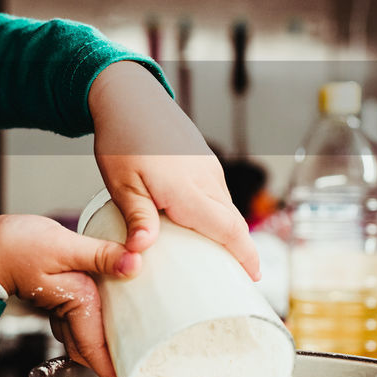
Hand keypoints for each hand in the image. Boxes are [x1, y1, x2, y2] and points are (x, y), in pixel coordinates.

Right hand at [0, 214, 131, 376]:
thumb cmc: (12, 247)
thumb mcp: (61, 245)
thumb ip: (99, 254)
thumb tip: (134, 262)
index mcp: (77, 300)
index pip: (97, 349)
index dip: (115, 370)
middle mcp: (70, 308)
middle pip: (93, 348)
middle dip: (113, 362)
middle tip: (140, 369)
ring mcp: (61, 304)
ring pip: (85, 335)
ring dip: (103, 344)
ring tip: (129, 349)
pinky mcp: (56, 294)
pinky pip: (77, 319)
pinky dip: (91, 324)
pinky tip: (104, 319)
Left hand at [88, 61, 259, 279]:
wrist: (129, 97)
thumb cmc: (122, 140)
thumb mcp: (122, 185)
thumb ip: (137, 219)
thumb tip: (141, 253)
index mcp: (188, 190)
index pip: (229, 230)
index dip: (245, 256)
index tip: (254, 278)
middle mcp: (206, 180)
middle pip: (232, 223)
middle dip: (239, 250)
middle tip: (235, 277)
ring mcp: (207, 168)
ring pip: (224, 208)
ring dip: (226, 231)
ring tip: (216, 257)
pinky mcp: (203, 161)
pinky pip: (216, 193)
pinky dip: (216, 213)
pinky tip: (200, 224)